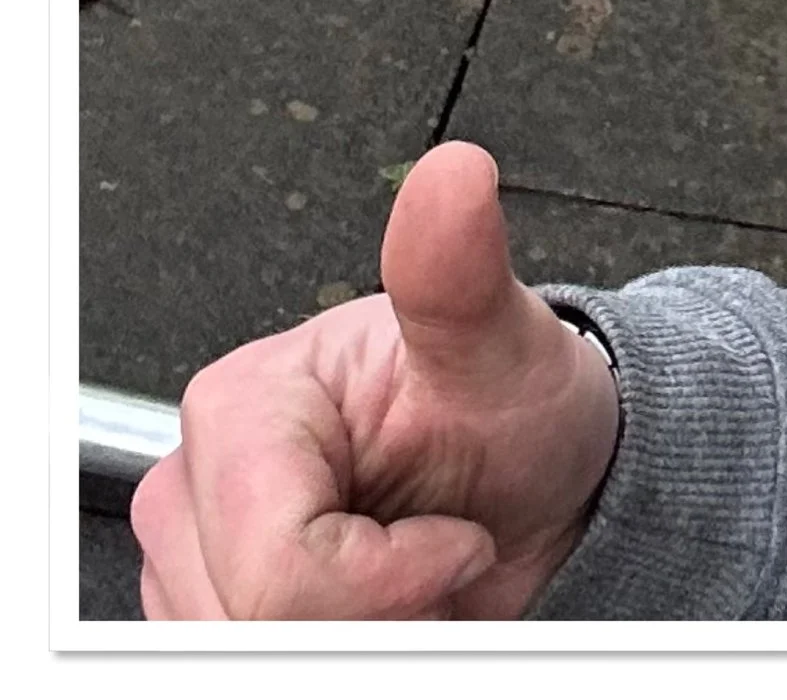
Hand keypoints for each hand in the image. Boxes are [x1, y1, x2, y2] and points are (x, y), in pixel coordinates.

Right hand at [131, 142, 620, 619]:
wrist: (543, 487)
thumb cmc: (518, 411)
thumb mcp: (511, 347)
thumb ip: (462, 274)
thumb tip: (450, 178)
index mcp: (248, 400)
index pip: (279, 562)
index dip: (386, 575)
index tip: (460, 529)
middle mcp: (204, 475)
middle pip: (254, 621)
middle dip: (369, 613)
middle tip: (435, 549)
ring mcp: (200, 553)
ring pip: (246, 654)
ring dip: (357, 637)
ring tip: (411, 572)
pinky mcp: (217, 611)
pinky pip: (253, 669)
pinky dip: (341, 652)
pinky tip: (382, 608)